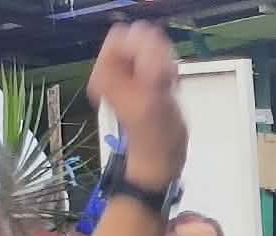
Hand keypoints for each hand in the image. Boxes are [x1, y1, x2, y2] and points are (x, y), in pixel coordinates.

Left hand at [86, 22, 186, 189]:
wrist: (161, 158)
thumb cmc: (154, 135)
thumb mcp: (152, 101)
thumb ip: (153, 70)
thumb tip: (156, 48)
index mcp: (105, 73)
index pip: (121, 36)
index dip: (143, 47)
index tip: (156, 69)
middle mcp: (113, 70)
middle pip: (137, 38)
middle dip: (156, 55)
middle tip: (162, 80)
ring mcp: (130, 74)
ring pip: (152, 47)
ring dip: (165, 63)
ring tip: (166, 86)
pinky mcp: (145, 79)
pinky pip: (161, 59)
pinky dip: (169, 70)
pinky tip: (169, 88)